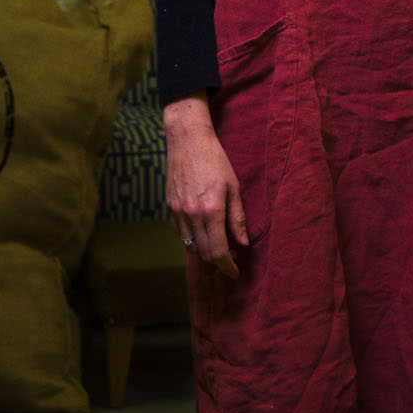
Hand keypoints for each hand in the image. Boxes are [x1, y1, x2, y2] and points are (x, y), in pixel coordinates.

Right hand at [163, 95, 248, 279]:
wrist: (187, 140)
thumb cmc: (215, 160)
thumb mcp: (233, 187)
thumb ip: (237, 218)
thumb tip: (243, 243)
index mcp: (211, 210)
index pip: (217, 251)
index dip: (227, 266)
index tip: (235, 272)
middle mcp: (191, 215)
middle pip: (203, 253)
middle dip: (217, 261)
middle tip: (231, 259)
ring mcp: (177, 212)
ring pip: (190, 246)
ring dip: (204, 251)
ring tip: (217, 245)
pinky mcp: (169, 207)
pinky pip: (180, 233)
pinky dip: (192, 238)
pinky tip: (202, 231)